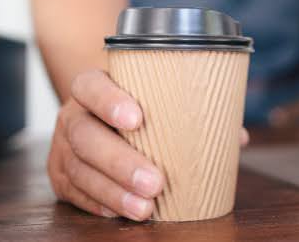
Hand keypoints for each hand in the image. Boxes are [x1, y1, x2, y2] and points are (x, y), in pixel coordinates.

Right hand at [48, 69, 249, 219]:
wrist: (100, 112)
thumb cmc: (138, 104)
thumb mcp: (156, 95)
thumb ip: (193, 109)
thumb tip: (237, 136)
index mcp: (93, 86)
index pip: (92, 86)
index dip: (110, 101)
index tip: (137, 119)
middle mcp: (73, 114)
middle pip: (86, 136)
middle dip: (120, 162)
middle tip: (155, 182)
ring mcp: (63, 146)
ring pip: (80, 170)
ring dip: (113, 192)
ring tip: (146, 208)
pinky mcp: (61, 175)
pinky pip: (75, 192)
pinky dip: (100, 204)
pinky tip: (122, 212)